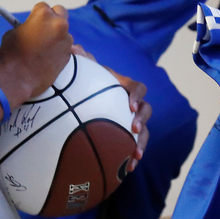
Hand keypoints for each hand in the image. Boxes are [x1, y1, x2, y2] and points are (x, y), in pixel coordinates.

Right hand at [0, 2, 71, 110]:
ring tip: (43, 48)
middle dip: (53, 18)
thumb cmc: (11, 54)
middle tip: (45, 27)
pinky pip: (64, 47)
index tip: (35, 21)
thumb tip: (34, 27)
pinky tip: (46, 58)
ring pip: (64, 32)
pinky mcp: (68, 54)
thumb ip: (27, 26)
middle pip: (61, 13)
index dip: (37, 14)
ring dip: (57, 36)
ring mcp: (66, 39)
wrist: (17, 78)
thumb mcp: (14, 32)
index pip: (44, 7)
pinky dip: (58, 50)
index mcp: (43, 14)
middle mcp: (58, 24)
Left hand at [68, 44, 151, 171]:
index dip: (137, 96)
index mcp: (123, 87)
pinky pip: (133, 147)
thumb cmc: (85, 84)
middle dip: (142, 119)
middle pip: (146, 110)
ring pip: (144, 131)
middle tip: (134, 128)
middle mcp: (131, 104)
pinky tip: (128, 171)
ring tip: (135, 156)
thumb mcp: (82, 73)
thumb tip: (73, 47)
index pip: (137, 87)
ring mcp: (130, 121)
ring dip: (142, 142)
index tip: (130, 105)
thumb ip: (80, 61)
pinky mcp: (125, 137)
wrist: (84, 101)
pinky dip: (132, 158)